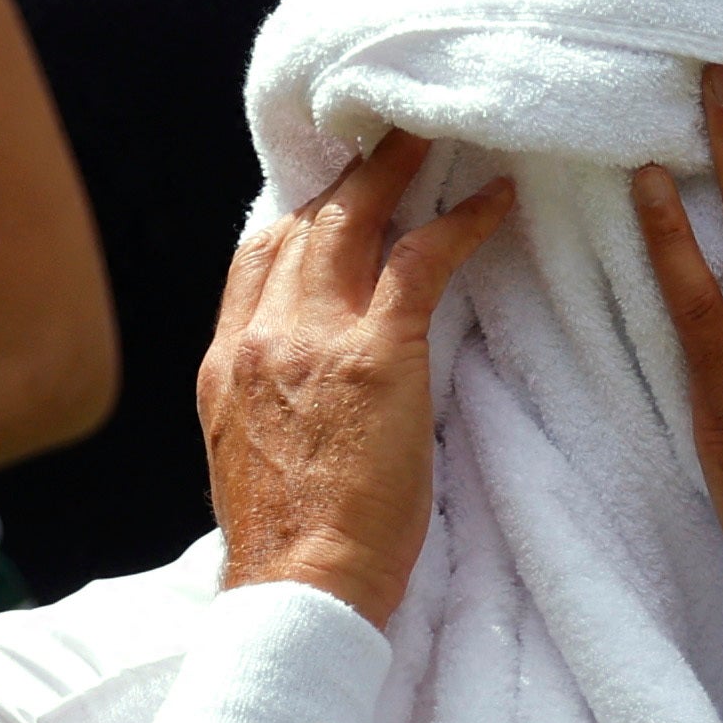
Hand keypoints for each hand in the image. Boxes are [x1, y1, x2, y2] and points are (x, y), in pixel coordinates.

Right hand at [203, 127, 515, 618]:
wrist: (298, 587)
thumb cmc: (292, 548)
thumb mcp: (252, 457)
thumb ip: (271, 402)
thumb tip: (306, 385)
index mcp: (225, 362)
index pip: (255, 257)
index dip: (297, 213)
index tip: (331, 188)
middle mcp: (259, 335)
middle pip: (302, 222)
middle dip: (348, 173)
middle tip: (391, 135)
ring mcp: (312, 338)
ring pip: (354, 220)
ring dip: (399, 172)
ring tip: (437, 140)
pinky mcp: (375, 353)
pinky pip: (424, 259)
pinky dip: (463, 222)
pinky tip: (497, 203)